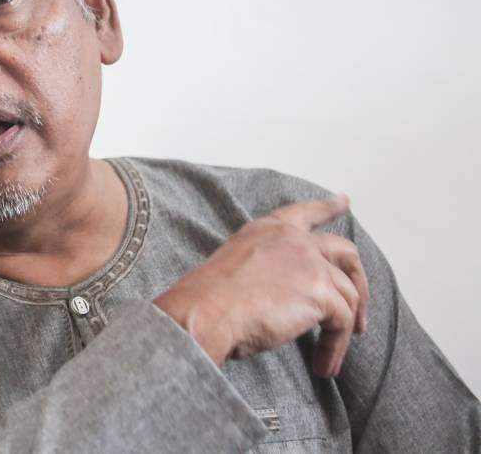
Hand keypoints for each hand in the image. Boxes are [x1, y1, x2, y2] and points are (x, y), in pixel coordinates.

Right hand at [153, 195, 368, 377]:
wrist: (205, 312)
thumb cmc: (208, 300)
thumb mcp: (236, 268)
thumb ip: (267, 269)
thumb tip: (287, 296)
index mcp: (268, 230)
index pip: (305, 213)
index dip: (328, 208)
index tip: (344, 201)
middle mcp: (294, 240)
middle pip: (345, 253)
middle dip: (358, 282)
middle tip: (359, 311)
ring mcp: (310, 263)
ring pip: (348, 296)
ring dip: (345, 330)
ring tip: (328, 357)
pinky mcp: (320, 292)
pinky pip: (342, 323)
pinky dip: (336, 348)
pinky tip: (324, 364)